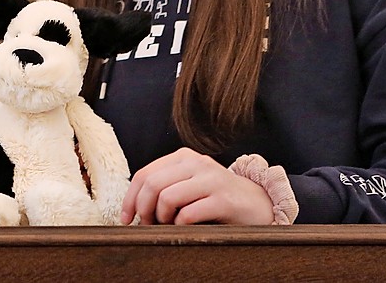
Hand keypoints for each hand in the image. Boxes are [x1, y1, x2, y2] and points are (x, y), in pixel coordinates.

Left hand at [122, 147, 273, 224]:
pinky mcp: (223, 200)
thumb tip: (134, 207)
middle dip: (143, 210)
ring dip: (161, 219)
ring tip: (167, 226)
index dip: (130, 198)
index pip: (144, 174)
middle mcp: (196, 163)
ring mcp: (210, 179)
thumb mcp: (190, 184)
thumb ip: (166, 186)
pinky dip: (179, 226)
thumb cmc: (218, 197)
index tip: (126, 218)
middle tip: (147, 226)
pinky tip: (184, 228)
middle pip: (152, 185)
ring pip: (167, 197)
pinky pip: (188, 214)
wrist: (258, 203)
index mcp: (183, 157)